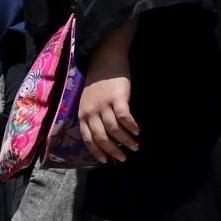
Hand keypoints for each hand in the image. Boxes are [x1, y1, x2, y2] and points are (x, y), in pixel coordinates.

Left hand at [80, 42, 139, 163]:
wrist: (104, 59)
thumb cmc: (98, 82)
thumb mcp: (88, 101)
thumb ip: (93, 116)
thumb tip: (104, 134)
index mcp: (83, 114)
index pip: (87, 138)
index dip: (96, 151)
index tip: (105, 161)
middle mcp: (91, 111)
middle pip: (101, 138)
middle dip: (112, 151)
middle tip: (123, 158)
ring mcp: (104, 104)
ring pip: (114, 130)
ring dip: (125, 141)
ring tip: (135, 147)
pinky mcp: (117, 97)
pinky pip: (125, 117)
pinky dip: (131, 127)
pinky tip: (138, 131)